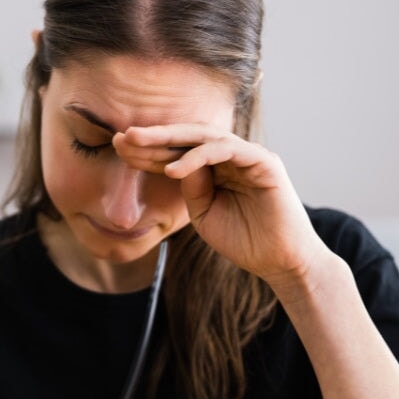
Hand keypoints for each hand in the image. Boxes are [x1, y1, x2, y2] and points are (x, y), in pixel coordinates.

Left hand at [113, 124, 326, 284]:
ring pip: (203, 136)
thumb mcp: (204, 215)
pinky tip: (172, 169)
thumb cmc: (245, 241)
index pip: (177, 153)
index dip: (148, 151)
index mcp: (216, 168)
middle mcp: (232, 156)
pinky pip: (225, 151)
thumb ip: (190, 189)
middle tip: (121, 136)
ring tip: (137, 142)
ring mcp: (248, 156)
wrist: (280, 262)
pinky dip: (198, 157)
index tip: (117, 148)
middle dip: (153, 136)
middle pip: (187, 138)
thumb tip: (174, 164)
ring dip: (168, 138)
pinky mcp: (263, 162)